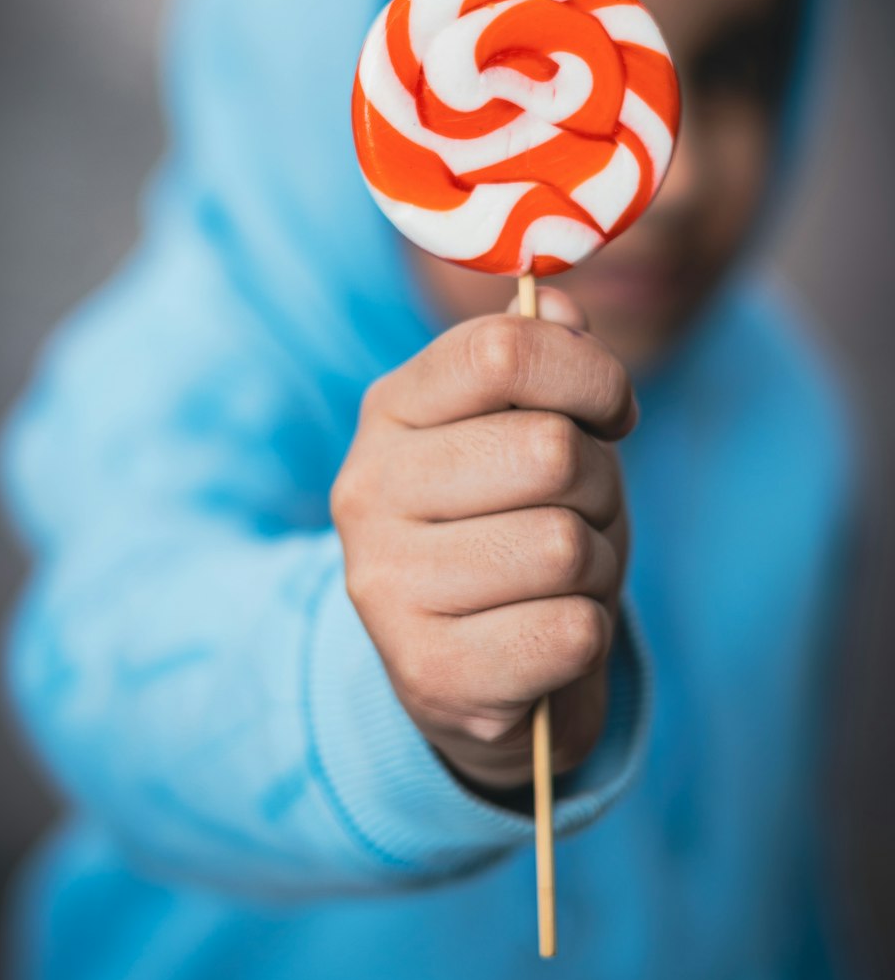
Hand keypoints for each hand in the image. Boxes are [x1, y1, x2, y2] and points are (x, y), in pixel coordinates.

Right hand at [330, 287, 635, 792]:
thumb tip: (559, 304)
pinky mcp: (428, 675)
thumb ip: (542, 358)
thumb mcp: (528, 429)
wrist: (472, 674)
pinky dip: (585, 634)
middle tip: (578, 510)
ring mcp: (386, 588)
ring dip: (595, 564)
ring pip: (564, 547)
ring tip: (558, 578)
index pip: (501, 351)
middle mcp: (366, 492)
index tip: (613, 411)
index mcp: (389, 411)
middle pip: (549, 452)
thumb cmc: (512, 526)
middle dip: (598, 483)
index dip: (590, 375)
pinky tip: (544, 636)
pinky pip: (570, 631)